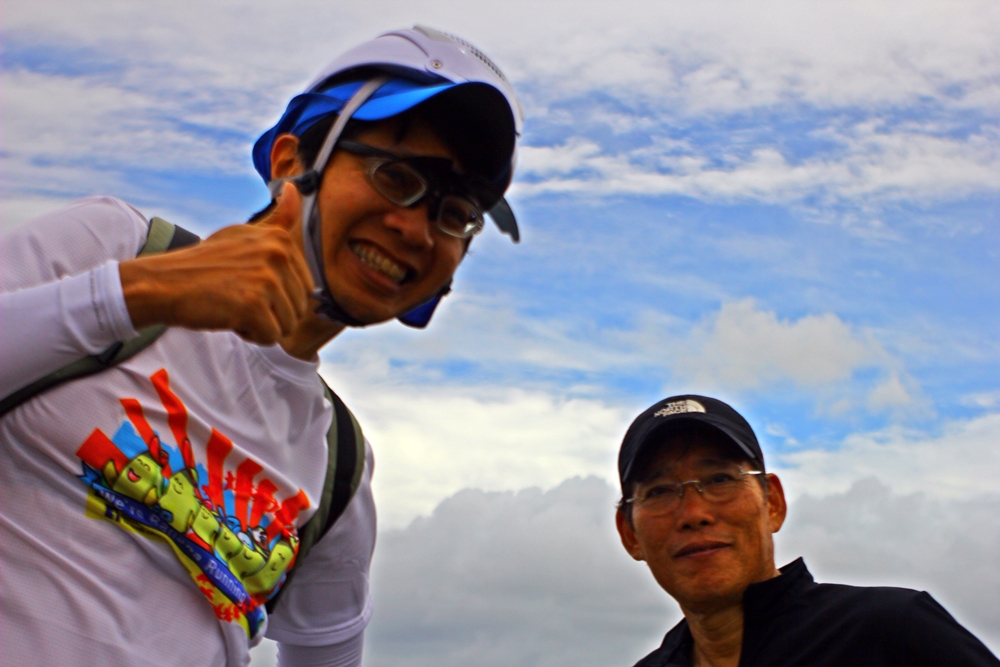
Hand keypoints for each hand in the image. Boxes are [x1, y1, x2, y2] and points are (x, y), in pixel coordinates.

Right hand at [120, 182, 315, 344]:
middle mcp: (278, 255)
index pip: (305, 288)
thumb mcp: (243, 234)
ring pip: (287, 326)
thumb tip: (295, 188)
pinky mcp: (254, 305)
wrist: (163, 283)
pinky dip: (251, 336)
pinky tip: (230, 317)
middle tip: (238, 296)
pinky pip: (271, 338)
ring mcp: (267, 279)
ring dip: (262, 325)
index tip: (248, 283)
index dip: (278, 295)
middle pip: (299, 309)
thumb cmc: (205, 265)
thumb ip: (277, 219)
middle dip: (273, 313)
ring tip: (234, 305)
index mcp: (280, 240)